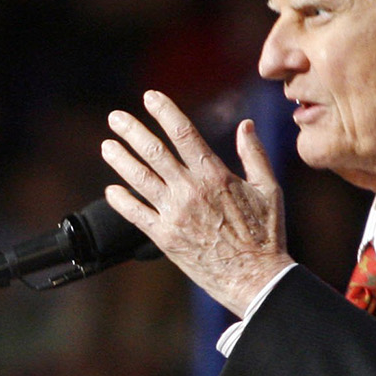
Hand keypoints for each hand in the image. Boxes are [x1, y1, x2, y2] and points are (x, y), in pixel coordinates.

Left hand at [100, 91, 293, 317]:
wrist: (255, 278)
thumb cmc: (266, 234)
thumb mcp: (268, 188)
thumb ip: (254, 154)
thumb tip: (245, 124)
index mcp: (214, 175)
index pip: (183, 133)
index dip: (164, 111)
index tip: (150, 97)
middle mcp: (190, 190)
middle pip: (153, 152)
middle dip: (132, 131)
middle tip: (115, 117)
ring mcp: (174, 214)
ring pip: (139, 180)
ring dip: (120, 160)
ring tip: (107, 146)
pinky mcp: (165, 238)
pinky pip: (136, 215)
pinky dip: (122, 201)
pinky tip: (111, 190)